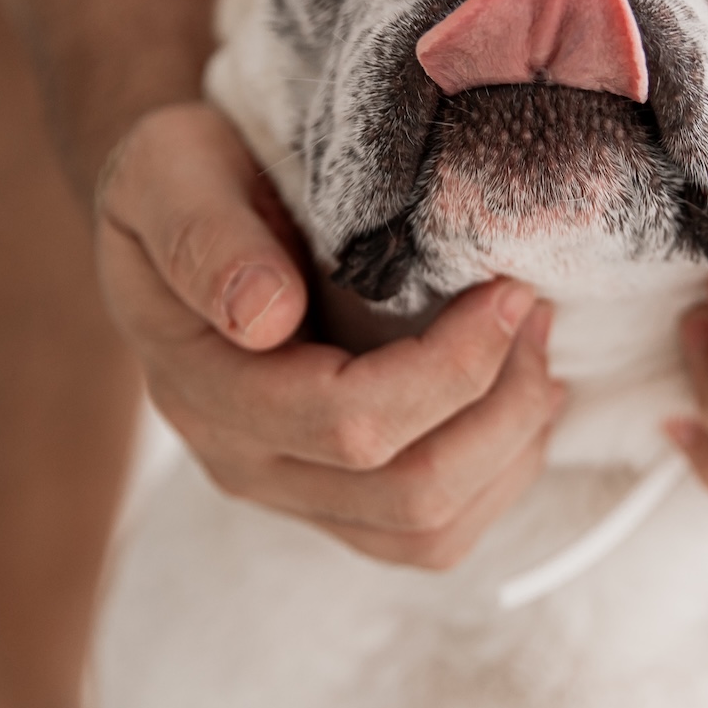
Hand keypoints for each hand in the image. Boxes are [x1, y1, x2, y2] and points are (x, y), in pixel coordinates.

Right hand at [94, 102, 563, 567]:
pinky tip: (515, 401)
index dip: (450, 367)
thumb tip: (264, 316)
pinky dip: (494, 476)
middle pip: (404, 492)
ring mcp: (288, 489)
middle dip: (500, 408)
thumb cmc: (181, 179)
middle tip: (535, 314)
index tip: (508, 288)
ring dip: (509, 451)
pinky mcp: (331, 496)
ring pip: (426, 532)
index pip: (347, 419)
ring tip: (537, 356)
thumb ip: (205, 239)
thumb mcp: (169, 173)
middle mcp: (242, 461)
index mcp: (202, 385)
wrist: (172, 210)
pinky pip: (426, 533)